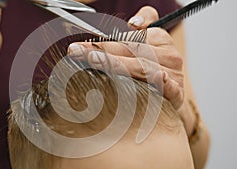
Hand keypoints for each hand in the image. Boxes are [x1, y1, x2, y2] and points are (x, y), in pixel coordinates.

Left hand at [67, 6, 183, 109]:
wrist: (171, 100)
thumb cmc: (151, 73)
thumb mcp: (147, 49)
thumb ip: (137, 33)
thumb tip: (133, 23)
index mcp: (158, 40)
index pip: (130, 34)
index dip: (106, 38)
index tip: (80, 44)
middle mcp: (166, 55)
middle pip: (130, 48)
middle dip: (100, 49)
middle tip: (76, 51)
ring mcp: (172, 74)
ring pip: (141, 66)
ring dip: (117, 63)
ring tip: (94, 59)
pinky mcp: (177, 94)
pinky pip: (169, 87)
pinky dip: (161, 82)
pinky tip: (155, 78)